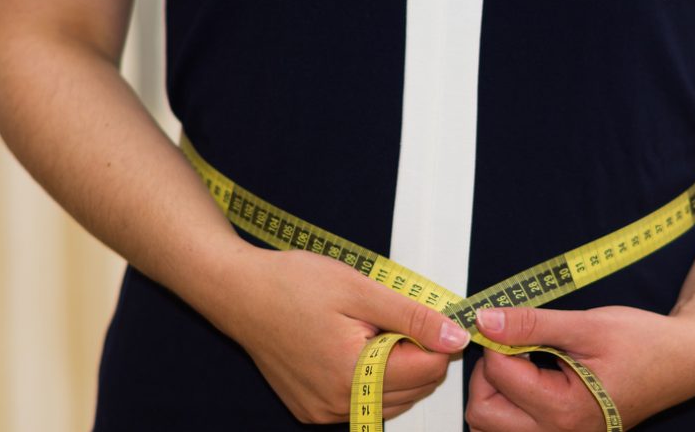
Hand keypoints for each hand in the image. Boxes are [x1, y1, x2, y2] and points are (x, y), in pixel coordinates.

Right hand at [215, 247, 469, 423]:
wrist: (238, 293)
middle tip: (391, 317)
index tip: (423, 313)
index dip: (436, 338)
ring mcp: (323, 412)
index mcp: (352, 375)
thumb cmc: (292, 284)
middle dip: (417, 353)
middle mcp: (337, 404)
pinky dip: (373, 378)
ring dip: (397, 367)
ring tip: (370, 330)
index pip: (429, 370)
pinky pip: (364, 402)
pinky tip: (354, 347)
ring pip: (393, 399)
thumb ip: (412, 317)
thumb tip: (456, 337)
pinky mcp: (312, 410)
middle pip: (415, 388)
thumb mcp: (360, 290)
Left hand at [465, 306, 694, 430]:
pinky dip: (506, 406)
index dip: (497, 341)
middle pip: (482, 414)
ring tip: (520, 363)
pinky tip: (527, 380)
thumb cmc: (644, 343)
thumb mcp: (586, 325)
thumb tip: (486, 319)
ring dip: (493, 393)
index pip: (499, 375)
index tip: (510, 322)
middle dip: (486, 374)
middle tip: (510, 345)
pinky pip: (511, 430)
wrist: (683, 362)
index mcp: (565, 409)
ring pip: (491, 427)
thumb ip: (532, 324)